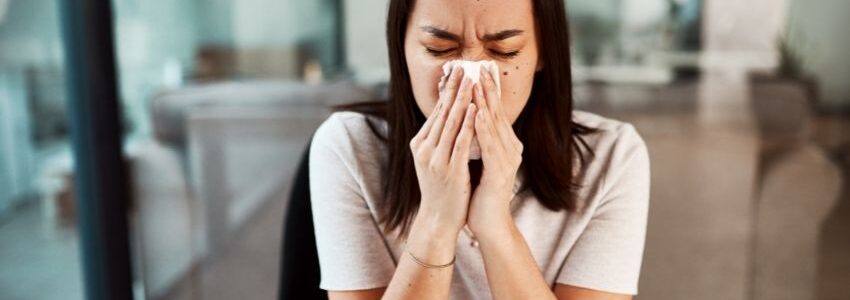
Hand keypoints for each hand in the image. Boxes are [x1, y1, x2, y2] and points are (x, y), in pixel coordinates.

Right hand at [409, 65, 477, 237]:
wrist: (438, 219)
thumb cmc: (441, 190)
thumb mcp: (433, 160)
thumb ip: (438, 139)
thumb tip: (448, 116)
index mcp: (420, 144)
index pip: (436, 112)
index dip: (447, 91)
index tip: (456, 72)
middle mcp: (424, 148)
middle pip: (442, 113)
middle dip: (455, 89)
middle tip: (464, 67)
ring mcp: (435, 159)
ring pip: (451, 123)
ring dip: (462, 100)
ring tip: (472, 81)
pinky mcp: (449, 170)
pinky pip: (461, 142)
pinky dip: (469, 124)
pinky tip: (476, 110)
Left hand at [467, 67, 523, 235]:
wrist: (488, 223)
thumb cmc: (481, 192)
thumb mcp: (478, 160)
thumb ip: (478, 141)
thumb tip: (468, 118)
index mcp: (505, 145)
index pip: (495, 113)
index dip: (488, 91)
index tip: (479, 70)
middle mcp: (511, 149)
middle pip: (497, 114)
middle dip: (487, 90)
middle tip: (480, 67)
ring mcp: (508, 160)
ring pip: (495, 126)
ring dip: (485, 103)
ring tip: (477, 83)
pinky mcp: (500, 172)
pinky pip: (491, 146)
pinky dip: (483, 128)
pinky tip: (476, 114)